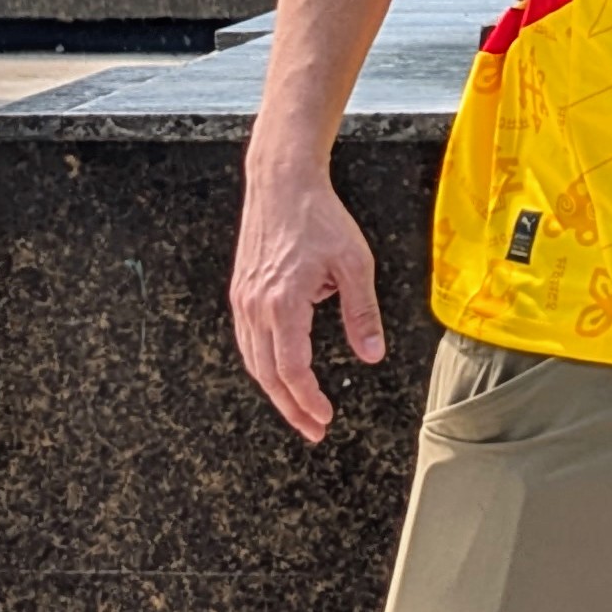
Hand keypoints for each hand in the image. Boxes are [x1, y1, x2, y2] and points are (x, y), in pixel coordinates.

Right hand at [229, 164, 386, 451]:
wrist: (281, 183)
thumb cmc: (319, 217)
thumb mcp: (354, 264)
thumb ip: (362, 313)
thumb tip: (371, 354)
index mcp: (284, 303)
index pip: (291, 369)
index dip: (308, 400)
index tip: (324, 418)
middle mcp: (256, 306)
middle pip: (267, 374)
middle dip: (290, 407)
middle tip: (312, 429)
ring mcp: (244, 300)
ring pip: (254, 361)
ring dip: (275, 390)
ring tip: (299, 409)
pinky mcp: (241, 292)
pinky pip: (248, 341)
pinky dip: (263, 364)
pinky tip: (279, 371)